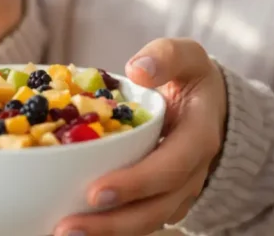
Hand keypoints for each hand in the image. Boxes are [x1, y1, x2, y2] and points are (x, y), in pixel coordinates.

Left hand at [54, 38, 227, 235]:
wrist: (212, 105)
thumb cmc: (191, 79)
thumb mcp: (187, 56)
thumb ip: (166, 56)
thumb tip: (138, 69)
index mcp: (198, 138)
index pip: (169, 168)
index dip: (134, 184)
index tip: (95, 192)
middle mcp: (190, 173)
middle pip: (154, 209)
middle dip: (112, 224)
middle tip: (67, 228)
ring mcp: (177, 192)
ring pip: (145, 222)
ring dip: (106, 233)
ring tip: (61, 233)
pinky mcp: (160, 199)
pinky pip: (137, 220)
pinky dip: (108, 228)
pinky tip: (72, 227)